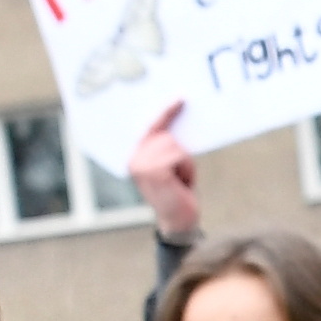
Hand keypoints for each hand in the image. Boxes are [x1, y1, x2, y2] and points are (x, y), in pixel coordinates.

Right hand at [128, 114, 201, 243]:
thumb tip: (178, 122)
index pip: (151, 127)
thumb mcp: (170, 164)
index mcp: (134, 155)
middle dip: (180, 153)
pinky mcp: (154, 171)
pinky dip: (187, 168)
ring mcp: (141, 165)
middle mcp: (134, 158)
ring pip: (174, 145)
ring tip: (179, 180)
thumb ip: (166, 146)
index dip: (166, 112)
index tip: (180, 98)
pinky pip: (178, 155)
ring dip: (184, 163)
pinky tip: (181, 183)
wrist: (179, 221)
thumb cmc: (178, 191)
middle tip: (179, 175)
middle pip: (165, 135)